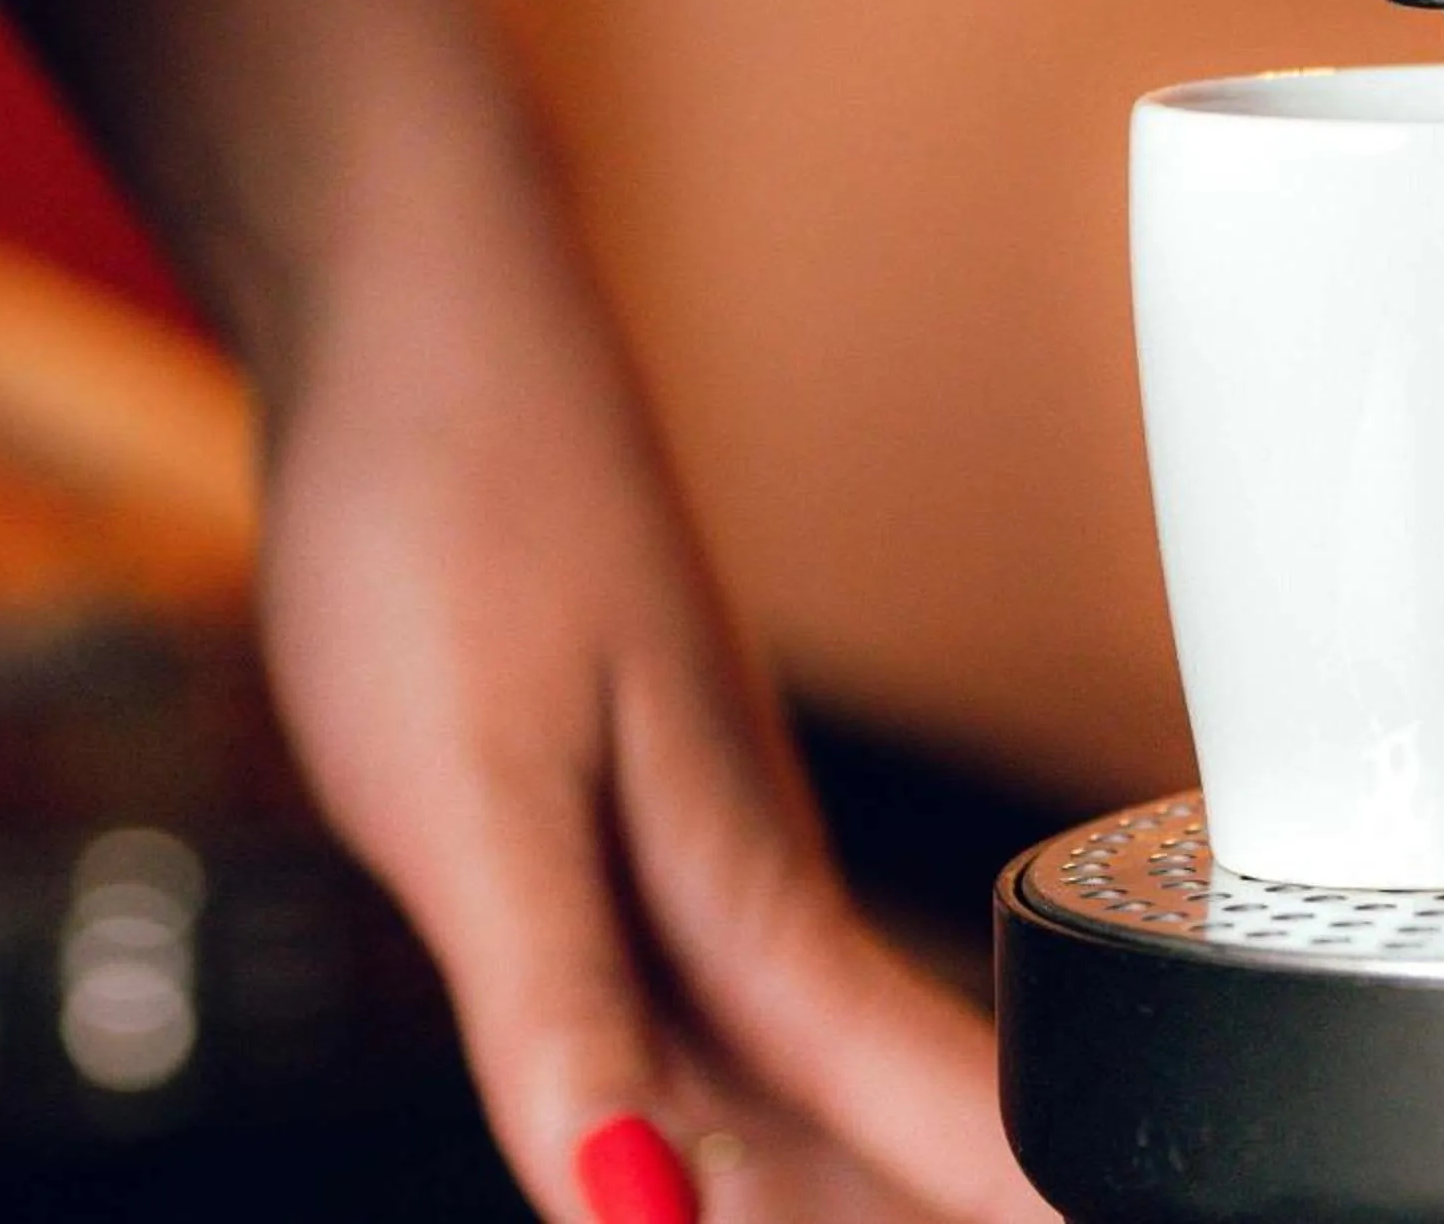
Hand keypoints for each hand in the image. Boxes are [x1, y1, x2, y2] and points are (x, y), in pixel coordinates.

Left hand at [257, 297, 1053, 1223]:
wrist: (421, 312)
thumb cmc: (456, 505)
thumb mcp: (476, 793)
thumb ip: (563, 1008)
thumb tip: (633, 1214)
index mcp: (739, 883)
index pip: (903, 1105)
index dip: (996, 1192)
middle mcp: (739, 866)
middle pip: (860, 1108)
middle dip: (929, 1194)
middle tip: (1023, 1219)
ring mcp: (685, 825)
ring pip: (786, 1059)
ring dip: (838, 1174)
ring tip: (903, 1214)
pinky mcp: (619, 793)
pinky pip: (704, 989)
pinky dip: (724, 1093)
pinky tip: (706, 1122)